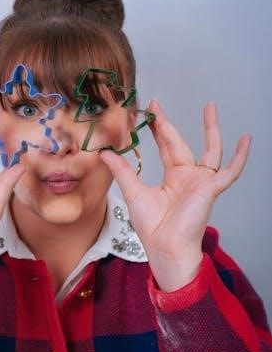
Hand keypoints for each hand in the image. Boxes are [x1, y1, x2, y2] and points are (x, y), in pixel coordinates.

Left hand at [100, 101, 250, 291]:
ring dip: (211, 129)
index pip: (165, 146)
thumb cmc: (152, 227)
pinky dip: (240, 157)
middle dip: (168, 123)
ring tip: (211, 107)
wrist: (164, 248)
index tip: (149, 110)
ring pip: (211, 149)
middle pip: (180, 143)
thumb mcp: (133, 192)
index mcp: (173, 178)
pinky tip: (246, 140)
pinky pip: (230, 171)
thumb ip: (122, 170)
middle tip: (157, 103)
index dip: (158, 128)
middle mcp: (188, 177)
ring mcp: (201, 182)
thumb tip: (105, 152)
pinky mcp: (211, 189)